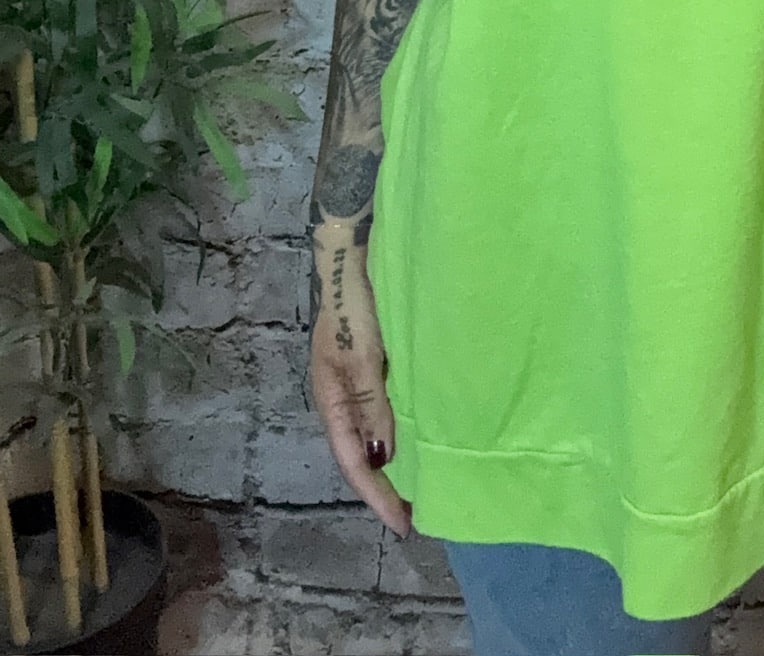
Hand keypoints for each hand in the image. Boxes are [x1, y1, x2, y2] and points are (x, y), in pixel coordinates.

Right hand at [308, 227, 413, 541]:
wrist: (352, 254)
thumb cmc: (354, 303)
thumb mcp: (363, 354)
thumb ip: (372, 403)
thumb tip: (381, 456)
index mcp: (330, 399)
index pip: (353, 461)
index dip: (377, 494)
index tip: (403, 523)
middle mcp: (341, 396)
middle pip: (360, 453)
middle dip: (384, 485)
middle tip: (415, 514)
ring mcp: (356, 380)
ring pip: (373, 433)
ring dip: (393, 460)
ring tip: (420, 486)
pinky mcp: (372, 364)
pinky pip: (385, 409)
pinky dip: (399, 430)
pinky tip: (419, 436)